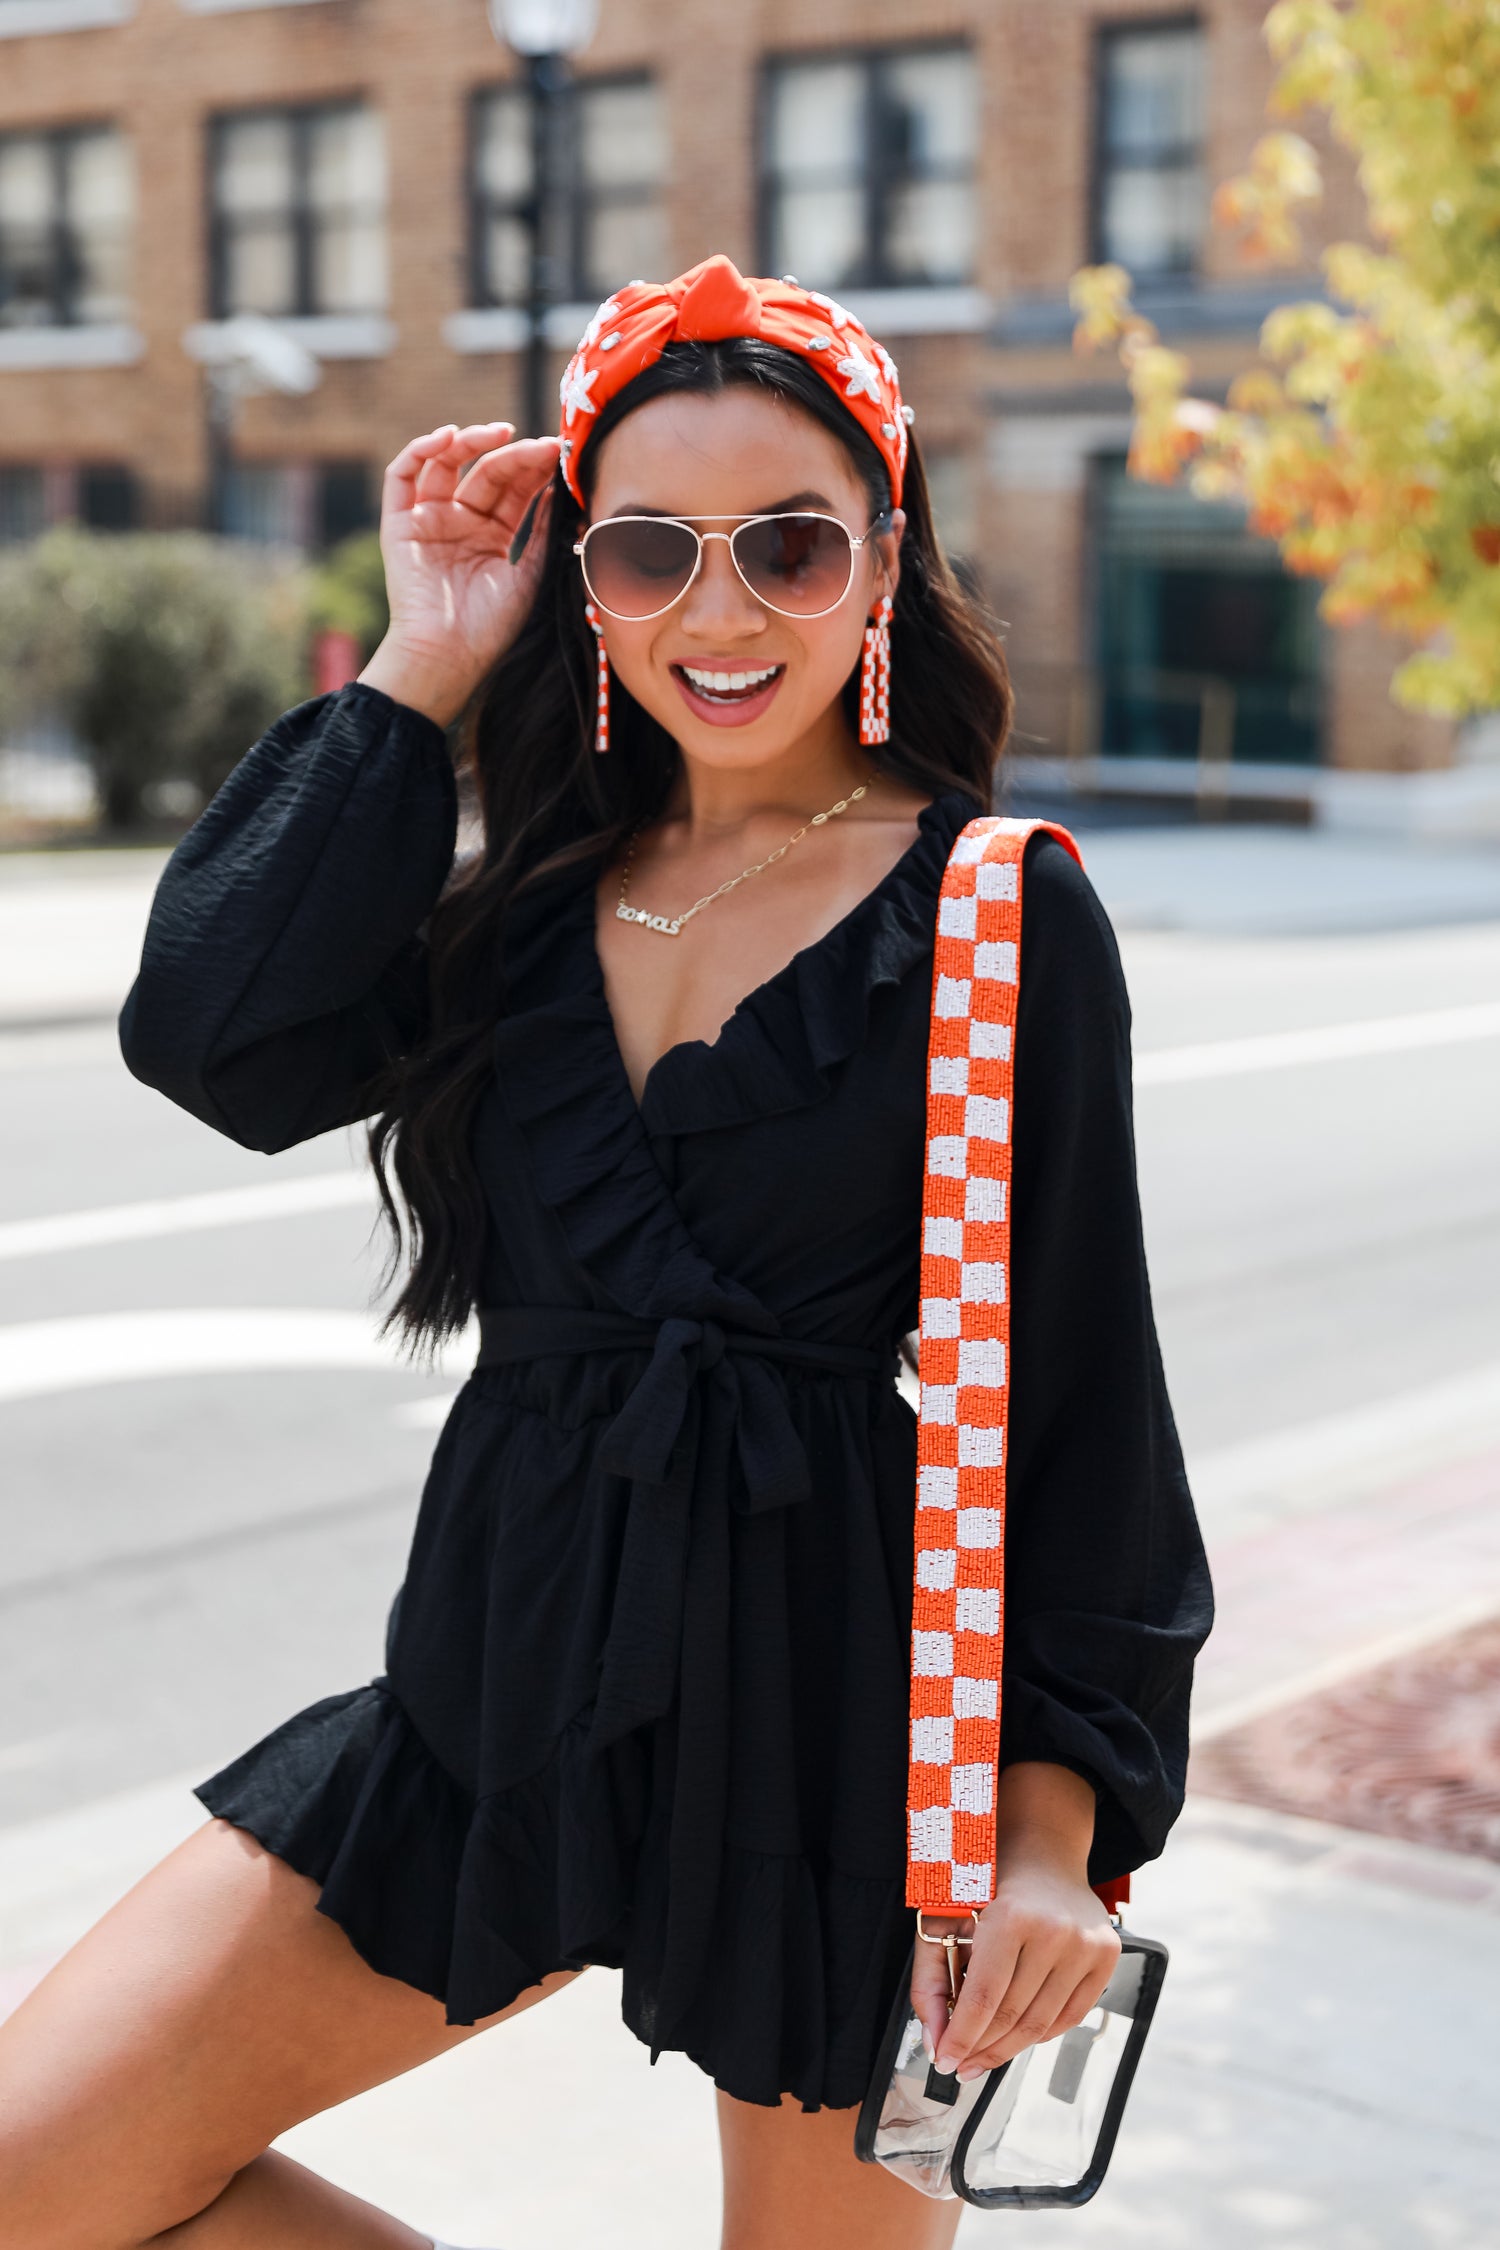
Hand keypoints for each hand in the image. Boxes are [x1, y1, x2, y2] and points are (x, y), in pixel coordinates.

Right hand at [358, 421, 562, 726]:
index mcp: (490, 536)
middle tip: (542, 445)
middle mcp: (459, 523)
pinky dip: (421, 450)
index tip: (560, 452)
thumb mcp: (528, 574)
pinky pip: (402, 476)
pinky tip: (450, 437)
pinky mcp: (398, 524)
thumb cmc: (490, 627)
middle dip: (514, 455)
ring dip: (472, 443)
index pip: (514, 490)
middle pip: (486, 474)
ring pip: (447, 465)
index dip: (534, 469)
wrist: (450, 656)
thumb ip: (540, 532)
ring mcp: (428, 520)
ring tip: (501, 433)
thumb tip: (560, 490)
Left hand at [912, 1765, 1121, 2080]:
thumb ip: (931, 1983)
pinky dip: (1041, 2033)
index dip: (962, 2037)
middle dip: (981, 2048)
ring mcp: (1087, 1945)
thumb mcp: (944, 1918)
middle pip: (1013, 2015)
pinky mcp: (1107, 1955)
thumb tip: (935, 2044)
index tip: (945, 2060)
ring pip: (1043, 2023)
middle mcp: (1056, 1931)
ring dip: (1008, 2048)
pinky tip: (1017, 2036)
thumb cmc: (986, 1882)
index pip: (985, 1997)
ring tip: (983, 2056)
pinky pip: (1071, 2015)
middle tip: (960, 2065)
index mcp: (1012, 1915)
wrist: (1042, 1849)